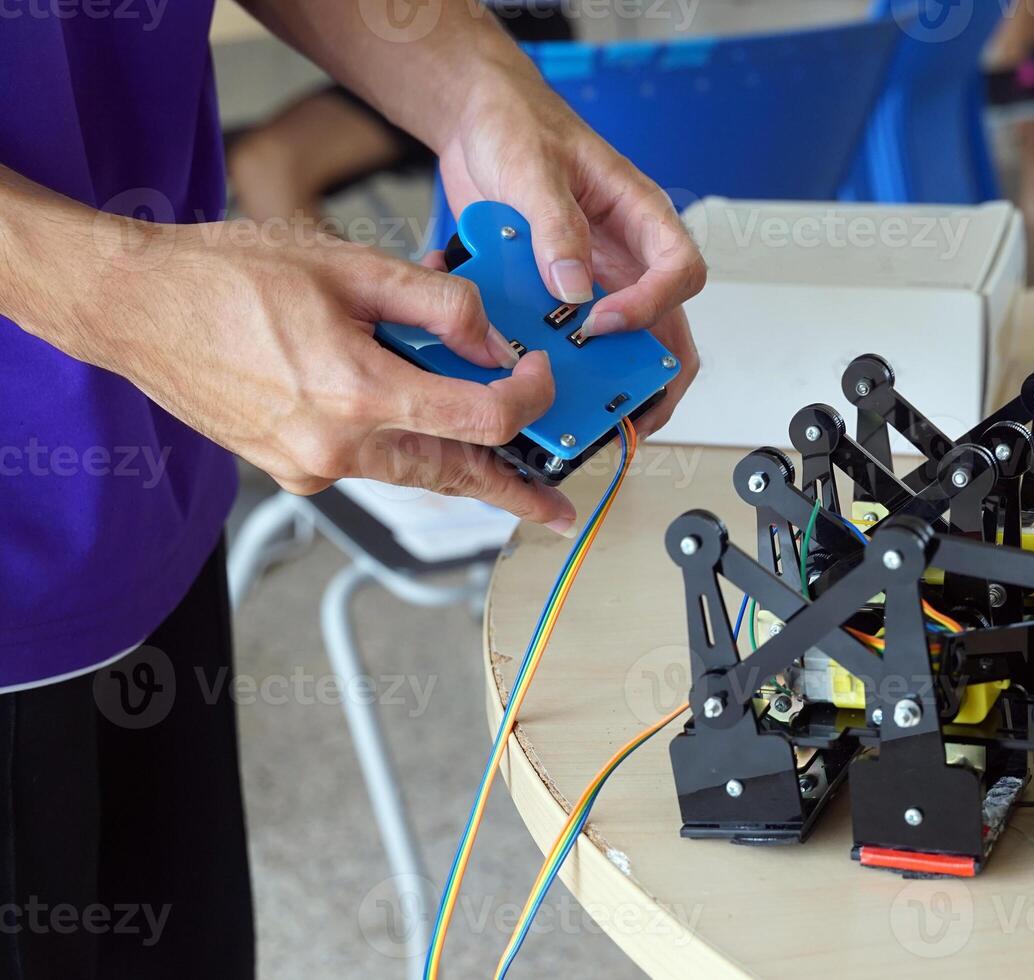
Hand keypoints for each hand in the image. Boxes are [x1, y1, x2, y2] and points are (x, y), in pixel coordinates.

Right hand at [81, 218, 577, 531]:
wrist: (134, 307)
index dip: (529, 402)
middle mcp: (335, 448)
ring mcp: (309, 467)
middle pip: (454, 474)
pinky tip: (420, 420)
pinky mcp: (290, 469)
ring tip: (513, 478)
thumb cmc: (227, 276)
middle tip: (555, 506)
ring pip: (412, 473)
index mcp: (358, 394)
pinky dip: (403, 446)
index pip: (482, 422)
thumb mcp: (350, 266)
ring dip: (462, 470)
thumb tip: (493, 341)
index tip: (541, 378)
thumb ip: (438, 304)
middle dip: (512, 490)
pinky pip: (368, 464)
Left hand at [436, 68, 703, 434]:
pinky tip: (530, 373)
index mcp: (640, 216)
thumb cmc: (519, 124)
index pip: (680, 271)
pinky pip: (569, 336)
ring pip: (625, 344)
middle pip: (668, 327)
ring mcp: (596, 279)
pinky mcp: (559, 292)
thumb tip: (573, 287)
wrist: (478, 124)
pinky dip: (554, 359)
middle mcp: (626, 256)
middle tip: (629, 414)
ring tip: (584, 415)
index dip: (651, 306)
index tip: (603, 322)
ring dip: (606, 379)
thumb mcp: (534, 166)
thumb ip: (555, 225)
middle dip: (655, 377)